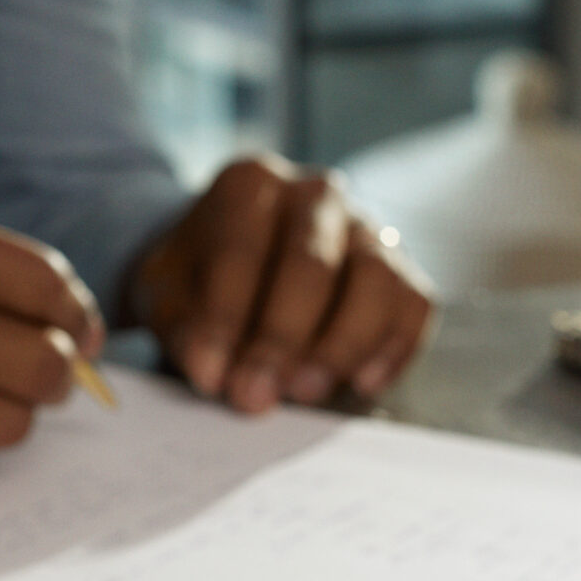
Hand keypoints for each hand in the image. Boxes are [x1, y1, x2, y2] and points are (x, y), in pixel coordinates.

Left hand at [127, 156, 432, 411]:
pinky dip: (394, 347)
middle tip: (255, 397)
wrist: (228, 265)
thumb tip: (212, 372)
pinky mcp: (399, 264)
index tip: (209, 378)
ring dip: (342, 344)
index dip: (224, 320)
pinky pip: (414, 303)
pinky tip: (361, 384)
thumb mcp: (166, 295)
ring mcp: (366, 225)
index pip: (240, 250)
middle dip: (281, 339)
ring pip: (375, 279)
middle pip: (311, 264)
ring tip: (305, 392)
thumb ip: (183, 328)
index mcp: (250, 184)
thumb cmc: (196, 280)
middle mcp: (316, 194)